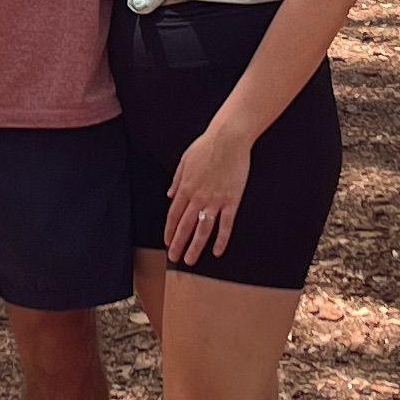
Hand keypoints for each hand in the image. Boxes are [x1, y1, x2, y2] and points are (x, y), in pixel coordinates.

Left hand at [163, 118, 255, 266]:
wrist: (229, 139)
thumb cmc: (207, 145)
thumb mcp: (185, 160)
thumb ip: (177, 179)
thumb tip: (169, 194)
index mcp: (186, 187)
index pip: (173, 215)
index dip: (169, 231)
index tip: (167, 242)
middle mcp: (198, 197)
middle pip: (185, 226)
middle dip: (178, 244)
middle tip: (175, 258)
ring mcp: (215, 200)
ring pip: (203, 229)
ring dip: (195, 246)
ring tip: (190, 260)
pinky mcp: (231, 200)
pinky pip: (225, 224)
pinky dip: (221, 239)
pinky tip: (217, 251)